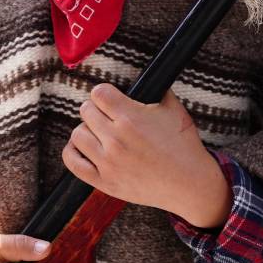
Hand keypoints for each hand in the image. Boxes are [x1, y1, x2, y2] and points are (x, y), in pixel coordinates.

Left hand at [62, 84, 231, 228]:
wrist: (190, 184)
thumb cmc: (184, 146)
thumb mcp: (174, 110)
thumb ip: (156, 90)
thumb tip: (144, 78)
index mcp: (130, 118)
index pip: (98, 93)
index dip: (104, 93)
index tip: (110, 99)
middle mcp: (115, 139)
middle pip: (86, 111)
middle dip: (97, 110)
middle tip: (108, 116)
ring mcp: (108, 162)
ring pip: (77, 134)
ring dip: (87, 130)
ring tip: (99, 132)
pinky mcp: (104, 182)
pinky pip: (72, 162)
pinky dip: (72, 151)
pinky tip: (83, 146)